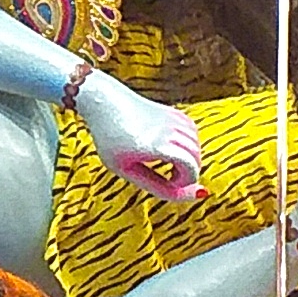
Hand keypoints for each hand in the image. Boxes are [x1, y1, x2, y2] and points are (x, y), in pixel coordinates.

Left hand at [75, 72, 201, 200]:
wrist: (101, 102)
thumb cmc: (110, 139)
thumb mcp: (127, 169)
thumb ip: (158, 186)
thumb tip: (195, 194)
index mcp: (153, 146)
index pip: (190, 169)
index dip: (186, 183)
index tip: (171, 183)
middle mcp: (167, 130)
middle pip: (196, 159)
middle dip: (187, 173)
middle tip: (169, 175)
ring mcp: (172, 119)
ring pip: (196, 145)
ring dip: (188, 158)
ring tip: (168, 161)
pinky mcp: (173, 111)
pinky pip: (193, 132)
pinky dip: (187, 143)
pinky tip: (170, 146)